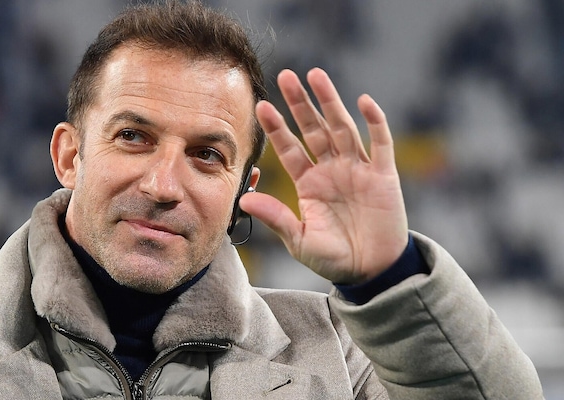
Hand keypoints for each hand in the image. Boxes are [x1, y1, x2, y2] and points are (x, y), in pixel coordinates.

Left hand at [240, 68, 407, 283]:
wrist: (372, 272)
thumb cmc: (334, 258)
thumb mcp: (300, 240)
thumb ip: (276, 218)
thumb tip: (245, 198)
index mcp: (309, 183)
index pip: (289, 149)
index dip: (277, 128)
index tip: (261, 106)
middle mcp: (331, 170)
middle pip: (314, 129)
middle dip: (301, 103)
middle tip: (286, 76)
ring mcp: (357, 169)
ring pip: (343, 128)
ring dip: (330, 102)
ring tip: (316, 75)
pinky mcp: (384, 175)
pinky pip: (379, 143)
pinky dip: (374, 121)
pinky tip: (363, 101)